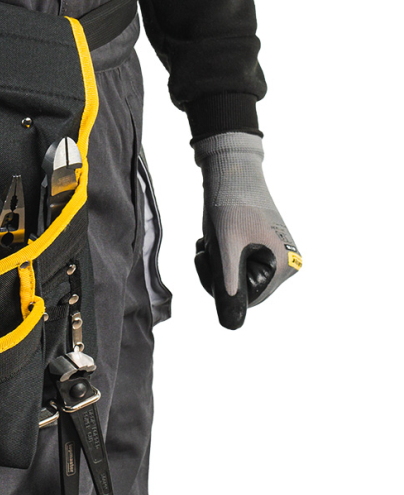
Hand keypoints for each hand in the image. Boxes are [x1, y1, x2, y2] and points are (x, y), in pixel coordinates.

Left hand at [193, 131, 300, 329]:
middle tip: (208, 246)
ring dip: (215, 261)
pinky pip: (235, 263)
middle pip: (240, 289)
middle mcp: (287, 264)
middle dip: (216, 271)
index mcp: (283, 267)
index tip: (208, 258)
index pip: (244, 300)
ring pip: (234, 276)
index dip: (219, 285)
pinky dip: (220, 253)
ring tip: (213, 237)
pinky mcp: (263, 246)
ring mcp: (276, 255)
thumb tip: (231, 324)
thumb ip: (228, 286)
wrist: (231, 171)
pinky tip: (216, 235)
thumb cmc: (228, 207)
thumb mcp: (224, 250)